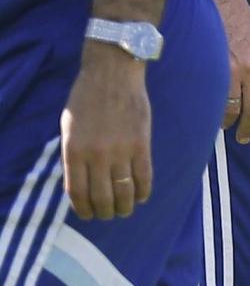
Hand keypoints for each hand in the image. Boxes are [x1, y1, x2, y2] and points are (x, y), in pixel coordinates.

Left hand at [61, 44, 151, 219]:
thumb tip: (80, 185)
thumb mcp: (69, 127)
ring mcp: (121, 150)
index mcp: (74, 151)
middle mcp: (96, 155)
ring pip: (124, 192)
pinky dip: (143, 192)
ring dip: (125, 207)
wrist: (112, 71)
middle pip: (101, 198)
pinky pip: (144, 177)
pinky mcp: (142, 143)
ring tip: (124, 209)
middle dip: (105, 212)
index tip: (89, 215)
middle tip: (108, 214)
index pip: (78, 194)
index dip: (84, 210)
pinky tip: (141, 195)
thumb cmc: (87, 97)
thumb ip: (73, 156)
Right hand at [209, 0, 249, 144]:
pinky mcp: (215, 70)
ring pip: (234, 109)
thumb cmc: (242, 20)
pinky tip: (214, 114)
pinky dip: (216, 110)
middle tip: (247, 137)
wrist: (221, 1)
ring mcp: (233, 71)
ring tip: (229, 127)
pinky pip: (216, 99)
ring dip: (231, 122)